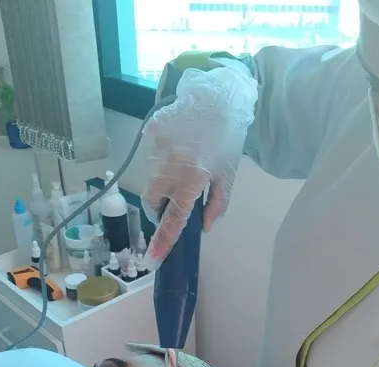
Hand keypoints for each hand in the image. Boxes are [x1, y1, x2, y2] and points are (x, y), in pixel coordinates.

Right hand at [141, 66, 257, 270]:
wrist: (218, 97)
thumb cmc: (228, 138)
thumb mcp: (228, 175)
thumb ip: (218, 204)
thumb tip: (204, 227)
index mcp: (194, 177)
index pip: (175, 217)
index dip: (164, 239)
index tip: (153, 258)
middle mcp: (170, 165)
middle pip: (153, 201)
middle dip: (158, 209)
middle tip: (173, 203)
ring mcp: (156, 147)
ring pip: (151, 178)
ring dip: (163, 180)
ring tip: (183, 163)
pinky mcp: (149, 132)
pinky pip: (150, 157)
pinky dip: (161, 160)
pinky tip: (178, 147)